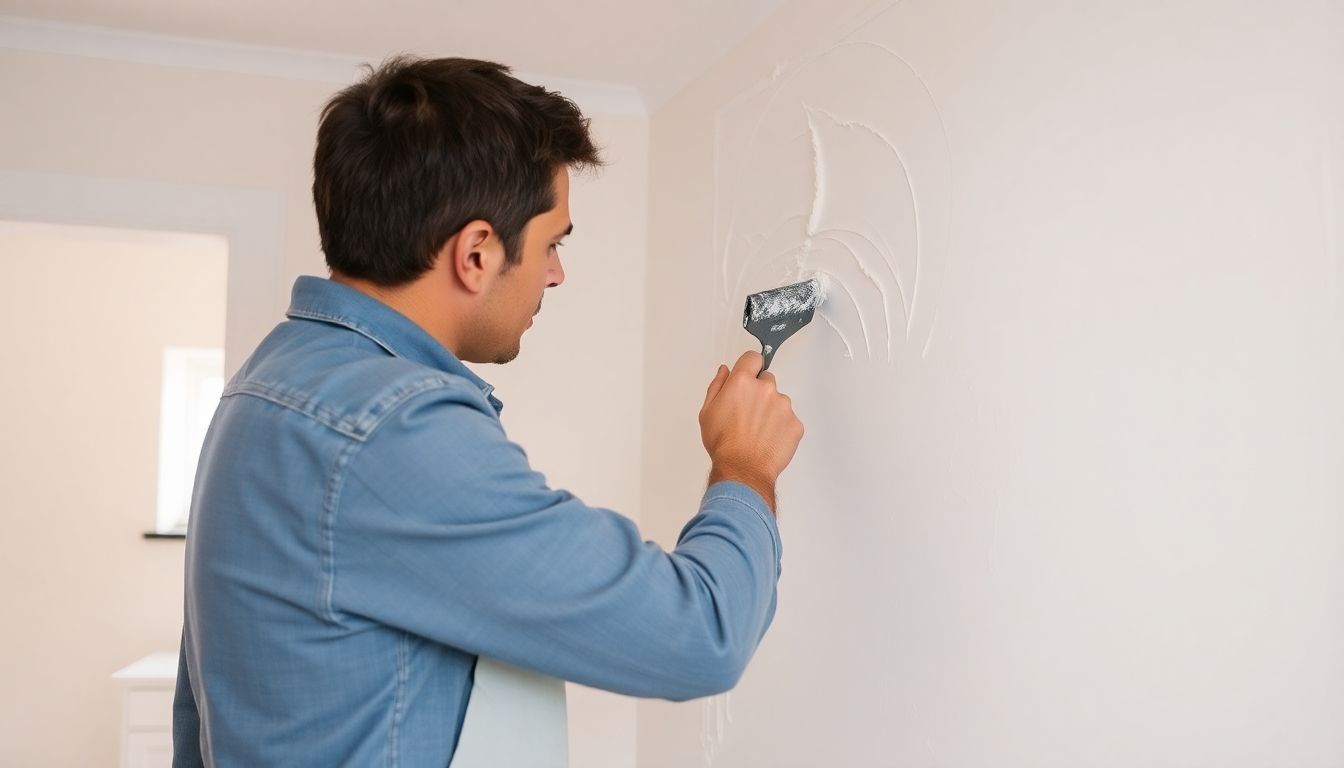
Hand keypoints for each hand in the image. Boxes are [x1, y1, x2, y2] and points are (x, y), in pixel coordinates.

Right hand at [698, 351, 804, 511]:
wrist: (743, 469)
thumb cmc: (724, 444)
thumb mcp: (707, 411)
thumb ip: (717, 386)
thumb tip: (725, 372)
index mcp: (742, 382)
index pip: (753, 358)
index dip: (749, 366)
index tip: (749, 374)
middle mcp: (766, 389)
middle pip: (767, 380)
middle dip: (759, 392)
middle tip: (748, 413)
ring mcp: (783, 406)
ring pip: (779, 401)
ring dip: (771, 411)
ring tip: (757, 431)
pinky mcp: (795, 423)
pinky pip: (789, 420)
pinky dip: (781, 428)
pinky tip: (767, 440)